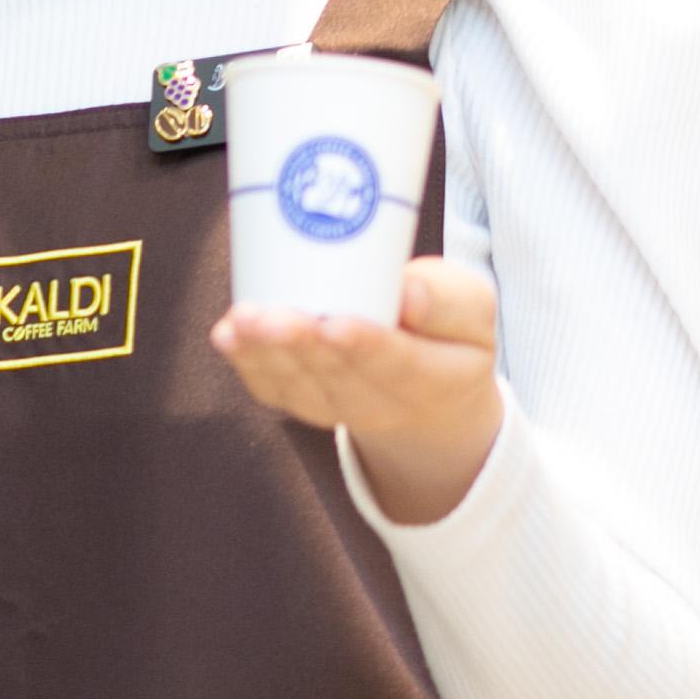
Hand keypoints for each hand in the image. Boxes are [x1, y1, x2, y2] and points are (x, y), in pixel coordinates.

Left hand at [212, 258, 503, 526]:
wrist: (428, 390)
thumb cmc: (447, 329)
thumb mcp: (472, 308)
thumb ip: (448, 301)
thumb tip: (409, 292)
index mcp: (435, 379)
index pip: (398, 365)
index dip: (364, 346)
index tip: (335, 324)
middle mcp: (383, 403)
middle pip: (336, 376)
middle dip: (299, 344)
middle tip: (269, 316)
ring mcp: (338, 406)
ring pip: (299, 385)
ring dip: (264, 353)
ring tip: (241, 322)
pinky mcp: (304, 400)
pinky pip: (274, 388)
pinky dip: (248, 363)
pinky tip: (227, 336)